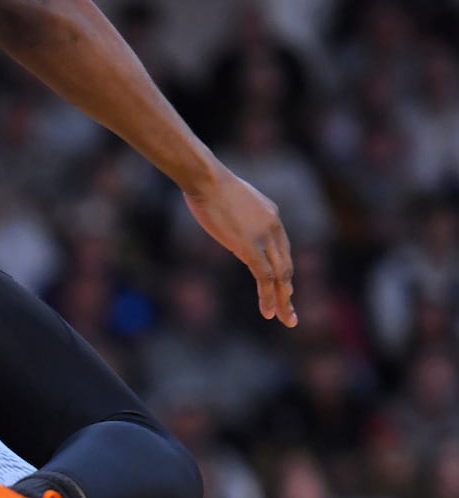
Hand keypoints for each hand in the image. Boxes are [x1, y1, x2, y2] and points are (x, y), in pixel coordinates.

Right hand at [183, 168, 295, 326]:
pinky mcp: (250, 246)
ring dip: (284, 300)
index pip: (282, 250)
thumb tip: (227, 223)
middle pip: (287, 266)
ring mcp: (264, 237)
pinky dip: (268, 296)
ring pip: (281, 275)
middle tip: (291, 314)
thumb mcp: (229, 201)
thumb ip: (235, 216)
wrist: (206, 178)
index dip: (283, 273)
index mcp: (271, 215)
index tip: (285, 291)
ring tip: (285, 319)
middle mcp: (274, 227)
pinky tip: (267, 312)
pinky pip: (264, 277)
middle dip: (289, 292)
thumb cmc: (208, 184)